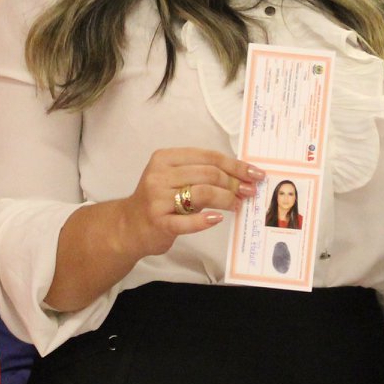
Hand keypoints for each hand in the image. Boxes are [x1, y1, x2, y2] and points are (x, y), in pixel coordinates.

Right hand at [114, 147, 257, 258]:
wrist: (129, 226)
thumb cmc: (159, 201)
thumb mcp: (175, 179)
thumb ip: (200, 174)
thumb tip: (241, 176)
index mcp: (165, 158)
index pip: (208, 157)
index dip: (235, 165)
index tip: (254, 173)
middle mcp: (159, 174)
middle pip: (208, 174)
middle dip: (234, 183)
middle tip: (249, 191)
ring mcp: (158, 198)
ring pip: (202, 193)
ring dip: (226, 199)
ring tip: (237, 205)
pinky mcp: (159, 221)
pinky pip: (187, 220)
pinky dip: (205, 220)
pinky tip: (217, 219)